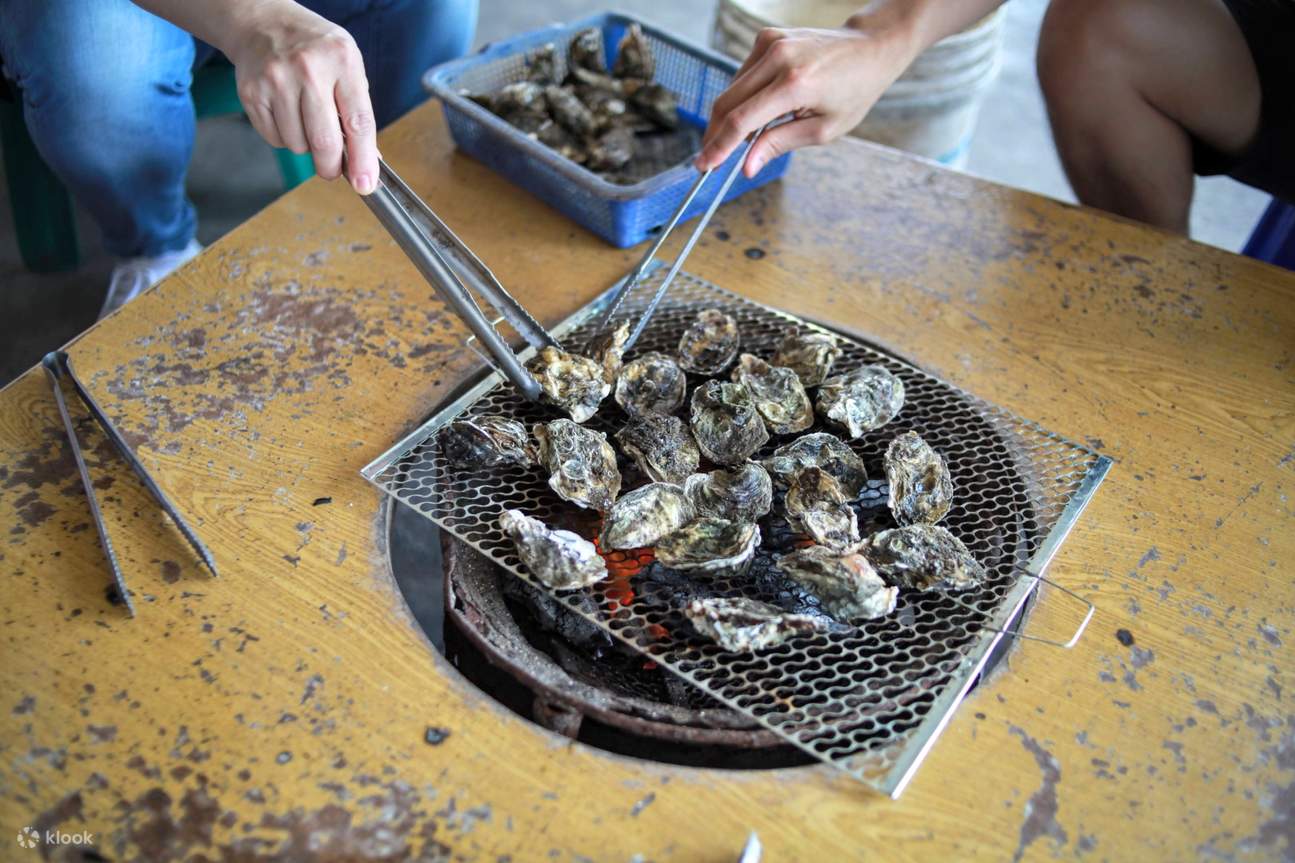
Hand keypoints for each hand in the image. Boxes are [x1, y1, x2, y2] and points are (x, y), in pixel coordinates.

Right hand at [227, 1, 377, 193]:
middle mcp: (308, 69)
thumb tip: (368, 161)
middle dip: (332, 166)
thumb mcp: (348, 66)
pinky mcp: (252, 94)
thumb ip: (358, 111)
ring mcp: (276, 81)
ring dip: (306, 146)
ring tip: (306, 118)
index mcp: (342, 60)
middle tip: (333, 167)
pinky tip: (286, 113)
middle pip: (324, 142)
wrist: (263, 24)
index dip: (363, 160)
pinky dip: (285, 137)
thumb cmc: (314, 49)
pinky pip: (275, 139)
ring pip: (298, 146)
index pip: (358, 122)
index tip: (366, 184)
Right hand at [696, 15, 919, 176]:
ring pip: (731, 89)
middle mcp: (778, 57)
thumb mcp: (824, 129)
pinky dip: (743, 97)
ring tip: (747, 137)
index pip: (742, 121)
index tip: (703, 166)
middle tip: (710, 160)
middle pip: (727, 103)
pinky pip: (743, 75)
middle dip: (715, 135)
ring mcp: (770, 42)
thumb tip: (747, 166)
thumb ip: (780, 144)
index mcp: (795, 83)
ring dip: (730, 117)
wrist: (869, 48)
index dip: (719, 147)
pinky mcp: (767, 37)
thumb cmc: (853, 91)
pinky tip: (759, 109)